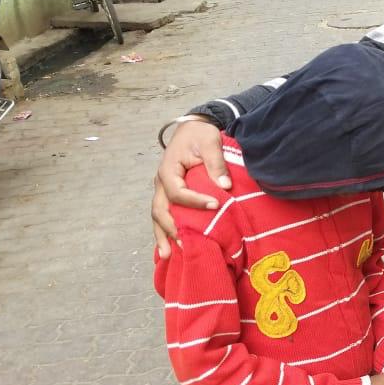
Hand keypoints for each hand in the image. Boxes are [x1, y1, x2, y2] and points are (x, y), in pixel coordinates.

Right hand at [152, 119, 229, 257]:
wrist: (192, 129)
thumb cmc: (200, 135)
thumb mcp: (210, 142)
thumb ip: (216, 163)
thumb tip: (224, 186)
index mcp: (168, 169)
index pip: (177, 191)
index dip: (194, 201)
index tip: (214, 205)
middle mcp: (161, 182)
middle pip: (160, 210)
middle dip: (170, 229)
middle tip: (185, 244)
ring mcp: (163, 190)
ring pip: (158, 216)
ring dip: (163, 236)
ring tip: (167, 256)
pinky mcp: (169, 194)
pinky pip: (165, 214)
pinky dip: (166, 231)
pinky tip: (171, 247)